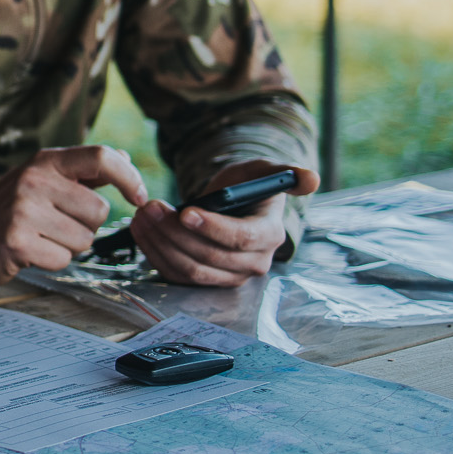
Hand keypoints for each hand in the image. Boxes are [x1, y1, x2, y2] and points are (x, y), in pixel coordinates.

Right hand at [0, 145, 149, 285]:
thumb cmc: (9, 209)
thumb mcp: (42, 179)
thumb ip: (83, 171)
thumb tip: (123, 157)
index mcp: (45, 161)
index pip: (102, 156)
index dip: (129, 177)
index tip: (139, 197)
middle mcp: (34, 179)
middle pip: (99, 209)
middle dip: (86, 225)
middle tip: (57, 225)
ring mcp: (23, 210)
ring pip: (85, 239)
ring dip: (70, 246)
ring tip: (42, 237)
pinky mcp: (17, 241)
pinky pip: (63, 259)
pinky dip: (53, 260)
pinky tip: (31, 251)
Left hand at [130, 159, 320, 286]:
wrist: (230, 205)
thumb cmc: (246, 185)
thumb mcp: (262, 171)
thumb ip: (285, 172)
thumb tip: (311, 178)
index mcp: (270, 235)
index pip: (241, 238)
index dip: (212, 227)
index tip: (185, 211)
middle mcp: (253, 262)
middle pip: (210, 256)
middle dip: (175, 232)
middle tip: (150, 207)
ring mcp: (228, 277)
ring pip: (190, 269)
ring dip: (161, 243)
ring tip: (142, 216)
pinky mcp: (205, 282)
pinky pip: (177, 275)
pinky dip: (155, 254)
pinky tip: (141, 231)